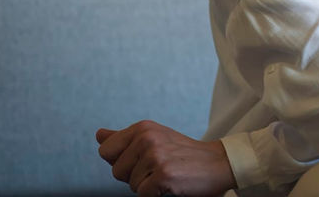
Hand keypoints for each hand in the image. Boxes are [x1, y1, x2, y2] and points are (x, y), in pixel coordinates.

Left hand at [96, 120, 235, 196]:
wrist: (220, 163)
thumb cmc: (184, 154)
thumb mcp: (155, 138)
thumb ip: (125, 138)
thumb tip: (99, 135)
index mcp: (143, 128)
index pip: (106, 151)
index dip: (121, 161)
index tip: (143, 159)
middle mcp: (147, 138)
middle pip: (116, 171)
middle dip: (134, 176)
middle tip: (159, 168)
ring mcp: (155, 156)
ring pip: (130, 184)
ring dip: (147, 185)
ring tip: (168, 174)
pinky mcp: (163, 174)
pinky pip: (142, 194)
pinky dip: (156, 194)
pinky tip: (172, 183)